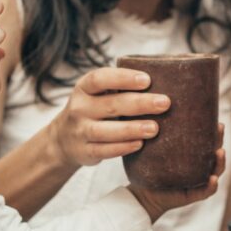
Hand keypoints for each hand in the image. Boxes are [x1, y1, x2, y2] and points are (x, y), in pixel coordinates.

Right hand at [49, 68, 170, 167]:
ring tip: (154, 128)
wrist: (64, 138)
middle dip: (140, 103)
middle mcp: (79, 108)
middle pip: (111, 104)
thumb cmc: (94, 109)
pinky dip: (123, 147)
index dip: (123, 78)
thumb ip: (121, 88)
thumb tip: (166, 80)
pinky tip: (140, 144)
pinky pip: (104, 150)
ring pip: (106, 130)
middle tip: (164, 103)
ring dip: (132, 129)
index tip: (147, 80)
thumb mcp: (98, 94)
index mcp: (84, 88)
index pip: (100, 78)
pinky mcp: (84, 151)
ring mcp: (79, 131)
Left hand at [130, 124, 226, 222]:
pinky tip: (212, 179)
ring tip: (219, 152)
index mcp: (194, 155)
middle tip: (220, 127)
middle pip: (215, 152)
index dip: (215, 132)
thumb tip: (153, 108)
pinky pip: (206, 191)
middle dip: (219, 139)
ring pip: (216, 171)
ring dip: (220, 161)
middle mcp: (200, 167)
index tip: (217, 120)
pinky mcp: (193, 195)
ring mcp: (199, 181)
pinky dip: (211, 185)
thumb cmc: (149, 167)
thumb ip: (159, 134)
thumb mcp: (155, 148)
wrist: (143, 192)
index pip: (208, 141)